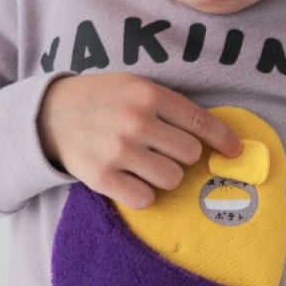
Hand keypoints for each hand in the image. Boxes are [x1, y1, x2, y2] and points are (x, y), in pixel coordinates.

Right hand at [37, 71, 243, 208]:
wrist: (49, 113)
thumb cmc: (102, 100)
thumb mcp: (135, 87)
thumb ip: (170, 106)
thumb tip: (216, 135)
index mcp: (148, 94)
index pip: (200, 122)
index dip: (224, 140)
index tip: (236, 152)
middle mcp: (136, 121)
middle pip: (190, 154)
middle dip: (181, 155)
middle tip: (161, 150)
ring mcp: (118, 150)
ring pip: (172, 179)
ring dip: (164, 176)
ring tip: (143, 164)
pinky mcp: (101, 177)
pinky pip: (145, 199)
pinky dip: (142, 194)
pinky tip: (129, 179)